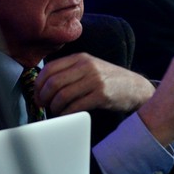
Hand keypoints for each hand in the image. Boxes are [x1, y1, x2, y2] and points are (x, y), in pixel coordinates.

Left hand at [36, 53, 156, 115]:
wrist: (135, 87)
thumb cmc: (109, 80)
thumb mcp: (90, 67)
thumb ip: (70, 71)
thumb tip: (42, 86)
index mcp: (81, 58)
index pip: (49, 69)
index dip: (38, 85)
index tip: (38, 95)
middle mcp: (87, 66)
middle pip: (53, 83)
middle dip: (43, 97)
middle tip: (44, 105)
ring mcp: (95, 80)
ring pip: (62, 96)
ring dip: (54, 107)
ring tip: (56, 111)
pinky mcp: (101, 95)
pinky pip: (75, 106)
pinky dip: (66, 113)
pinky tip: (67, 115)